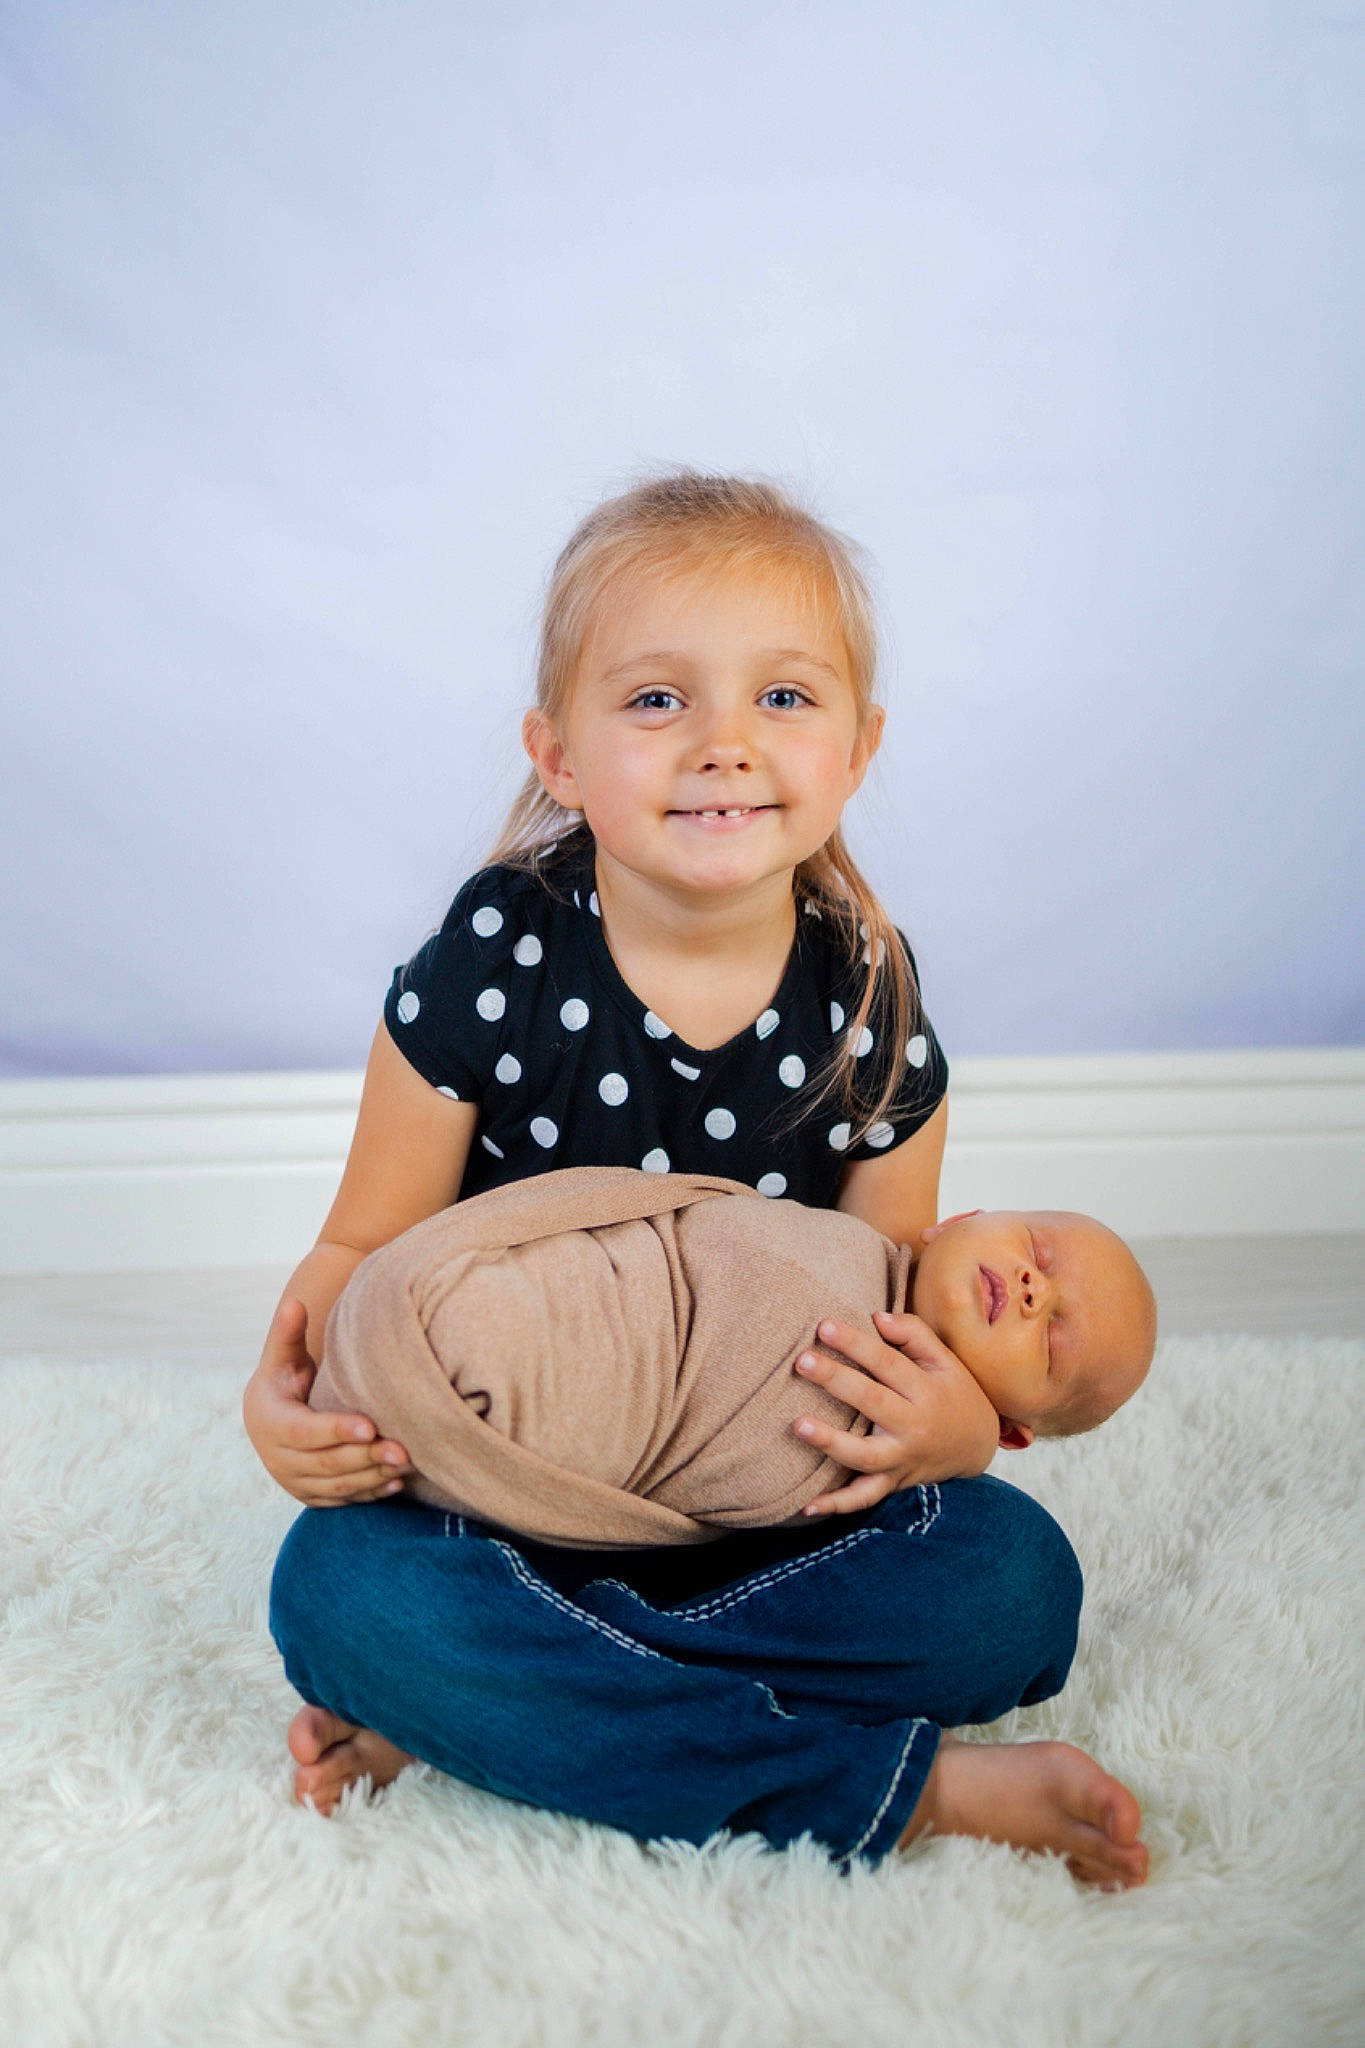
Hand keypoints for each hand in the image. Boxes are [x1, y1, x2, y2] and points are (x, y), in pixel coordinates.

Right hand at [242, 1297, 412, 1505]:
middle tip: (404, 1449)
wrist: (270, 1417)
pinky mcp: (312, 1496)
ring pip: (337, 1486)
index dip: (337, 1429)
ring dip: (373, 1477)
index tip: (371, 1424)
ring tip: (407, 1463)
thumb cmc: (283, 1378)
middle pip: (326, 1464)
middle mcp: (278, 1460)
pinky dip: (370, 1493)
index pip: (304, 1432)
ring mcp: (294, 1482)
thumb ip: (287, 1332)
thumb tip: (294, 1301)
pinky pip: (342, 1500)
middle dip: (366, 1457)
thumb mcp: (281, 1356)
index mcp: (269, 1423)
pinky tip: (397, 1483)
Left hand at [793, 1311, 1000, 1514]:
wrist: (977, 1445)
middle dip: (836, 1381)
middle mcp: (915, 1426)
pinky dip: (837, 1504)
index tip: (823, 1326)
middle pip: (872, 1402)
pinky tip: (807, 1505)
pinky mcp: (892, 1482)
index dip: (856, 1344)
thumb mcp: (945, 1360)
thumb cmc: (953, 1392)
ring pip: (865, 1456)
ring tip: (797, 1425)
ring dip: (830, 1442)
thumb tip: (877, 1317)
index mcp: (927, 1390)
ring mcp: (902, 1459)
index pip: (887, 1363)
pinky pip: (864, 1497)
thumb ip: (913, 1333)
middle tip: (803, 1361)